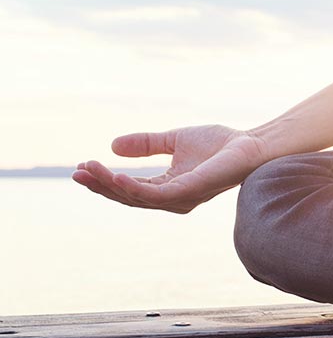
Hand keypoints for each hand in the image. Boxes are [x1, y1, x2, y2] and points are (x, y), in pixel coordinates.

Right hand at [73, 124, 271, 212]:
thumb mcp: (174, 140)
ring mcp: (182, 198)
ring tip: (89, 169)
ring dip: (111, 184)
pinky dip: (135, 187)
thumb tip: (112, 146)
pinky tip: (118, 177)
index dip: (105, 179)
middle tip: (77, 171)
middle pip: (129, 197)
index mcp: (169, 187)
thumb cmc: (220, 144)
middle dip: (101, 185)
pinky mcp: (191, 191)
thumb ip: (146, 144)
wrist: (249, 144)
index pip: (130, 188)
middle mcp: (174, 198)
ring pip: (137, 197)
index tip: (82, 165)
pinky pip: (157, 195)